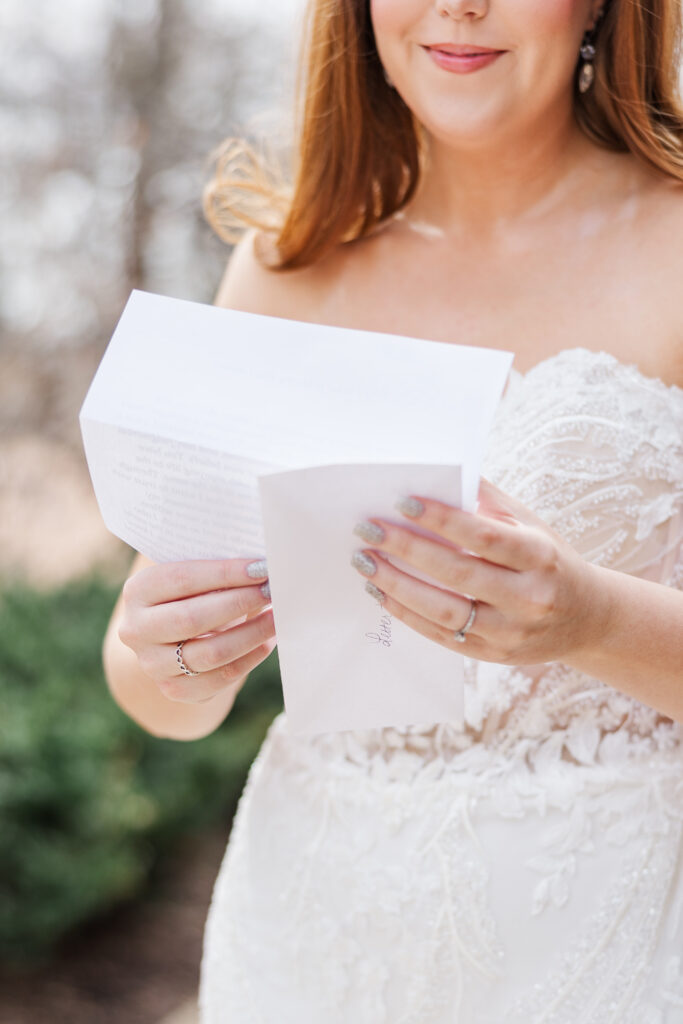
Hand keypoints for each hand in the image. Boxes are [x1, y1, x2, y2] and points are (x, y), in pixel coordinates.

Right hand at [117, 557, 275, 702]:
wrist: (173, 641)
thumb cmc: (193, 595)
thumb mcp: (194, 575)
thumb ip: (216, 566)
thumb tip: (261, 562)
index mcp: (138, 591)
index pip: (183, 579)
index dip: (225, 573)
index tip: (261, 567)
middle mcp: (137, 630)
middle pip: (193, 618)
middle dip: (239, 602)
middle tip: (272, 590)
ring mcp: (152, 664)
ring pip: (211, 653)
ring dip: (251, 634)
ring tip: (277, 617)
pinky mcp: (174, 689)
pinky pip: (219, 678)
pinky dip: (249, 659)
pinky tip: (267, 642)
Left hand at [350, 477, 609, 664]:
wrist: (587, 619)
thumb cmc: (549, 560)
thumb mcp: (531, 524)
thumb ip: (486, 500)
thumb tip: (437, 472)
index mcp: (540, 556)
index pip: (484, 536)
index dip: (442, 519)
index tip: (402, 501)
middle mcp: (528, 597)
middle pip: (457, 573)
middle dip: (405, 549)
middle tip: (367, 529)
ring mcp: (510, 631)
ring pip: (443, 610)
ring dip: (397, 585)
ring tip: (365, 562)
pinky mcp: (493, 655)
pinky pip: (440, 636)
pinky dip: (406, 613)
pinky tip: (381, 592)